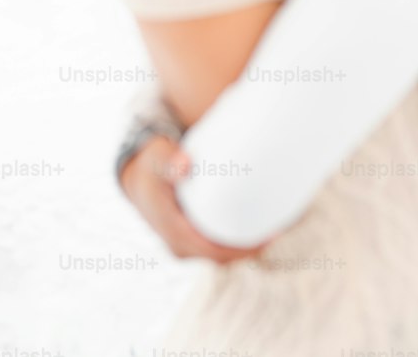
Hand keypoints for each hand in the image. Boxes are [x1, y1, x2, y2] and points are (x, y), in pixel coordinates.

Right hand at [119, 135, 263, 263]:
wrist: (139, 177)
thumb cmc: (152, 165)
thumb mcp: (158, 158)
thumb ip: (170, 161)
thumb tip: (184, 165)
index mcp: (171, 229)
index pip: (212, 251)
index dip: (241, 249)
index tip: (267, 235)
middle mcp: (177, 245)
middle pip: (220, 259)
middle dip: (248, 251)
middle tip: (277, 232)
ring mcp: (184, 247)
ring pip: (220, 259)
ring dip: (244, 250)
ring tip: (272, 232)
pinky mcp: (190, 243)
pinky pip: (216, 251)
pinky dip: (235, 245)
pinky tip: (254, 231)